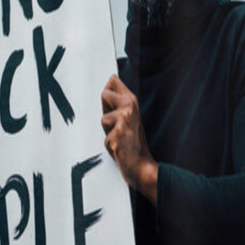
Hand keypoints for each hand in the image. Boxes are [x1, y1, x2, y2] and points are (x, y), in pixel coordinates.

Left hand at [101, 74, 157, 204]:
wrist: (141, 165)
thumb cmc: (133, 142)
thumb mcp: (129, 117)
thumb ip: (119, 101)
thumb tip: (111, 79)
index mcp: (132, 100)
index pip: (113, 81)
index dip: (108, 87)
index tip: (107, 84)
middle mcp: (129, 106)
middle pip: (104, 94)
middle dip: (106, 111)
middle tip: (118, 125)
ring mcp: (124, 120)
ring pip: (103, 119)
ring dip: (108, 131)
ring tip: (119, 137)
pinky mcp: (118, 134)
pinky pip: (105, 136)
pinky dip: (109, 144)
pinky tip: (120, 147)